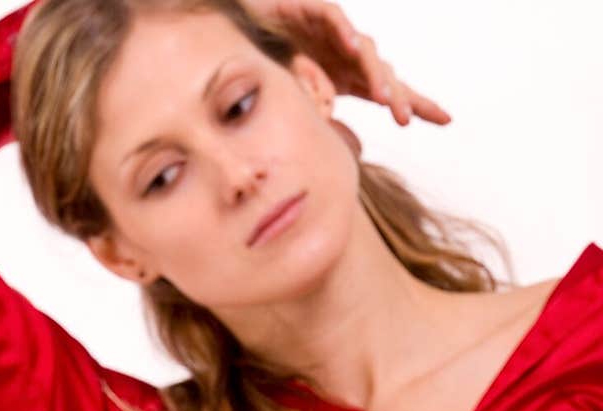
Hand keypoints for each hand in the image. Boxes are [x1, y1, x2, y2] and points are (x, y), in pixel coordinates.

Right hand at [247, 1, 451, 126]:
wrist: (243, 29)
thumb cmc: (272, 66)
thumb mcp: (297, 98)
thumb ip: (315, 103)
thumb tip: (329, 111)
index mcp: (350, 77)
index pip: (391, 91)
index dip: (418, 103)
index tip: (447, 119)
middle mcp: (349, 54)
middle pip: (383, 75)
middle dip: (397, 98)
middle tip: (403, 119)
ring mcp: (335, 33)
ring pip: (364, 50)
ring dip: (374, 74)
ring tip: (381, 98)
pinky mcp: (314, 10)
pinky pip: (334, 19)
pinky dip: (342, 30)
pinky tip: (351, 46)